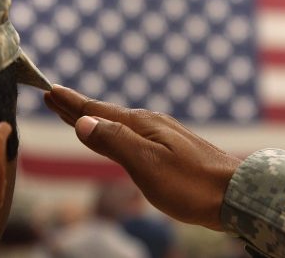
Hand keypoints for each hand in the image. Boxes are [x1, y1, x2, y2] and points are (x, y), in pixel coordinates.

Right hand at [44, 85, 240, 230]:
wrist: (233, 193)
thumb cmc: (191, 183)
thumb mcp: (147, 164)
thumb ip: (115, 142)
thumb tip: (84, 121)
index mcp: (141, 126)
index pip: (97, 111)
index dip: (72, 104)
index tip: (51, 91)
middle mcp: (150, 125)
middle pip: (106, 113)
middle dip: (78, 107)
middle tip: (54, 96)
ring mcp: (162, 135)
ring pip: (119, 124)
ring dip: (95, 118)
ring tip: (78, 114)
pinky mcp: (170, 148)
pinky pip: (132, 135)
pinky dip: (115, 131)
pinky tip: (118, 134)